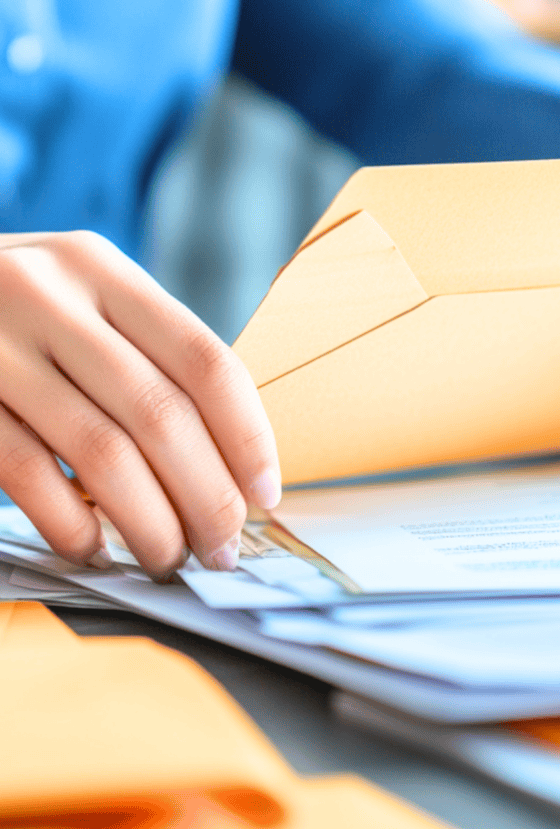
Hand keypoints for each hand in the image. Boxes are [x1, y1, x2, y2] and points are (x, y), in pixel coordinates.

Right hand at [0, 231, 279, 577]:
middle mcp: (51, 297)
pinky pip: (29, 474)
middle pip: (162, 413)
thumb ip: (144, 355)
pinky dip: (71, 524)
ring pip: (102, 452)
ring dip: (149, 521)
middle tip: (222, 546)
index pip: (204, 362)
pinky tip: (94, 548)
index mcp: (102, 270)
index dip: (247, 437)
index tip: (265, 493)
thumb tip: (229, 460)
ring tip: (168, 558)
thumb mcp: (78, 300)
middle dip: (206, 495)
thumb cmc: (11, 312)